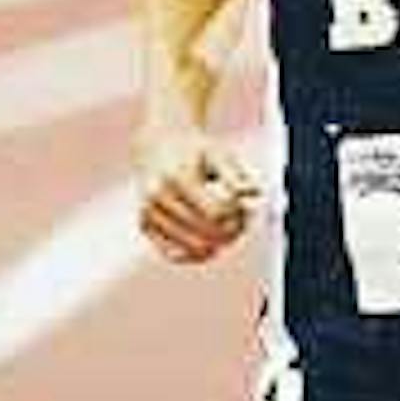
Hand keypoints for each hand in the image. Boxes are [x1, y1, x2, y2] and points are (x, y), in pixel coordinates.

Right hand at [133, 126, 259, 263]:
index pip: (214, 212)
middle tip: (243, 225)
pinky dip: (192, 256)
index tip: (245, 209)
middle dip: (228, 232)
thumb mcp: (218, 153)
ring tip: (230, 236)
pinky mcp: (144, 224)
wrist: (158, 144)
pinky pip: (168, 252)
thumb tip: (255, 193)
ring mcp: (148, 212)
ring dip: (214, 246)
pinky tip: (211, 251)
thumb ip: (236, 175)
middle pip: (202, 230)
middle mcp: (159, 197)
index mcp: (178, 177)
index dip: (235, 216)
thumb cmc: (194, 149)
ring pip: (187, 245)